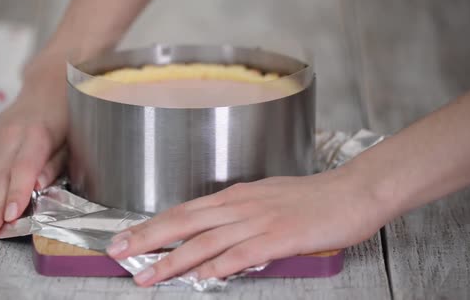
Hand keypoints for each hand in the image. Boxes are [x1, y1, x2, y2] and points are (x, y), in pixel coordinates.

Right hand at [0, 57, 67, 235]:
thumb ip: (53, 165)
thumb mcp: (69, 143)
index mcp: (37, 137)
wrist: (48, 90)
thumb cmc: (63, 121)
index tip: (10, 216)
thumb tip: (37, 184)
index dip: (16, 194)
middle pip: (0, 175)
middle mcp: (12, 134)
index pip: (24, 169)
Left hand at [106, 167, 387, 285]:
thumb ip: (238, 215)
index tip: (127, 236)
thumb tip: (215, 232)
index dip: (153, 224)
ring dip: (173, 259)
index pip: (184, 211)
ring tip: (147, 275)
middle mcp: (240, 205)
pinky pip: (242, 254)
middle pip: (184, 222)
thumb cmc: (311, 197)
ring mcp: (259, 220)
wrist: (352, 191)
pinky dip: (217, 266)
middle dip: (147, 238)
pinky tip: (199, 278)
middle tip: (117, 251)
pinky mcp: (280, 236)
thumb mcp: (266, 198)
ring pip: (205, 241)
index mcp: (235, 196)